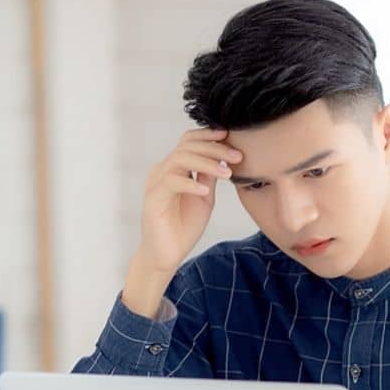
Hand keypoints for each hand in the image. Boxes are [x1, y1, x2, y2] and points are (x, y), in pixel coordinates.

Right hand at [123, 128, 241, 317]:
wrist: (168, 254)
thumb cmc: (184, 226)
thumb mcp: (204, 197)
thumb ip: (209, 177)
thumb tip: (223, 157)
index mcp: (174, 168)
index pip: (188, 141)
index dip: (208, 135)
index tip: (229, 135)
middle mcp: (162, 171)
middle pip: (186, 146)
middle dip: (214, 149)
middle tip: (237, 156)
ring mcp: (156, 183)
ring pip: (179, 160)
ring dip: (206, 163)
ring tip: (226, 173)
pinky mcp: (153, 199)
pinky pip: (171, 183)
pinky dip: (190, 183)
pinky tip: (205, 190)